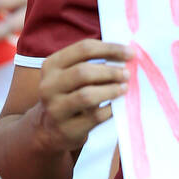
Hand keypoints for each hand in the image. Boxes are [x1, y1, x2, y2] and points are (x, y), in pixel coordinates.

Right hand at [34, 39, 132, 153]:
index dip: (110, 49)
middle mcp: (48, 85)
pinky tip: (117, 106)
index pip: (84, 49)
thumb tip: (126, 56)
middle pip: (83, 72)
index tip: (130, 52)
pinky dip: (110, 109)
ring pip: (87, 95)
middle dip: (111, 72)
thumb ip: (93, 63)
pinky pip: (95, 116)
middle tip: (127, 74)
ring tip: (124, 88)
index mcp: (52, 65)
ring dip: (111, 90)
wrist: (50, 129)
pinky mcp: (66, 128)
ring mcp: (55, 108)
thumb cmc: (70, 94)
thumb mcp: (72, 75)